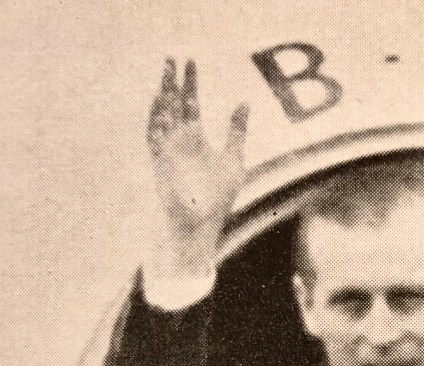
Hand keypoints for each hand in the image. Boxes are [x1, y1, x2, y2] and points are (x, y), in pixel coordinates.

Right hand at [147, 58, 248, 273]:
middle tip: (172, 57)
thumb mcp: (234, 159)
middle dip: (173, 82)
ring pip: (162, 115)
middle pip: (173, 104)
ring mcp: (169, 151)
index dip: (191, 83)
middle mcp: (180, 141)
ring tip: (166, 73)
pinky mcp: (161, 163)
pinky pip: (154, 137)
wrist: (204, 225)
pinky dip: (155, 120)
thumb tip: (244, 102)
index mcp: (196, 139)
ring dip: (163, 95)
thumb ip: (237, 131)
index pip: (191, 103)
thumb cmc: (219, 198)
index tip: (191, 62)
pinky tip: (159, 102)